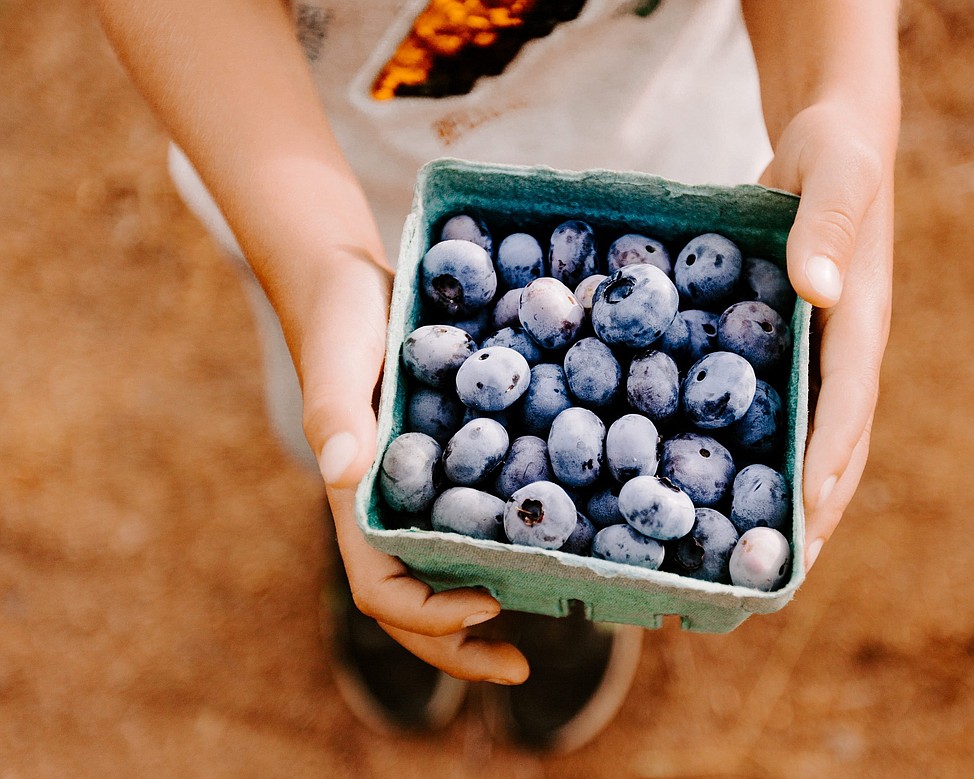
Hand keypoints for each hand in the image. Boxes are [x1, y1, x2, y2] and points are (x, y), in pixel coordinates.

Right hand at [303, 251, 529, 684]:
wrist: (352, 283)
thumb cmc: (336, 320)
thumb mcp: (336, 359)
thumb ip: (335, 414)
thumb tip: (341, 474)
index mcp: (355, 504)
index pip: (381, 590)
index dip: (429, 615)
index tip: (488, 603)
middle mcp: (388, 511)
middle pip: (416, 604)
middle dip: (462, 647)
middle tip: (523, 667)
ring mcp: (418, 493)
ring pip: (449, 572)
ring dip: (487, 608)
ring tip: (549, 618)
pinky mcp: (449, 464)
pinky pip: (476, 520)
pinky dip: (509, 544)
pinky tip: (559, 539)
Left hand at [758, 101, 894, 571]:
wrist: (831, 141)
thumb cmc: (836, 154)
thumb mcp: (835, 174)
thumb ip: (827, 226)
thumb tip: (818, 291)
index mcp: (860, 320)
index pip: (848, 404)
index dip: (829, 460)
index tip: (808, 516)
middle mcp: (842, 350)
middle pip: (837, 444)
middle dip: (815, 509)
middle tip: (781, 572)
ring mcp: (816, 353)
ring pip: (808, 438)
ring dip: (789, 497)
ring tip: (756, 554)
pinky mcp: (787, 344)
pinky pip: (775, 407)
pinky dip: (756, 449)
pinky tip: (718, 478)